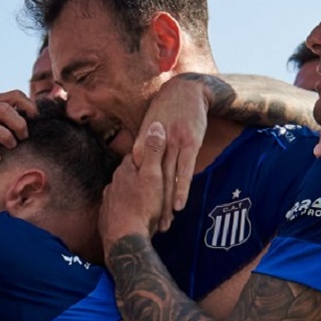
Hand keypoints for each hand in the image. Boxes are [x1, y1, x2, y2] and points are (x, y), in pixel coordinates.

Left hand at [100, 122, 168, 250]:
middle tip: (160, 190)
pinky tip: (137, 218)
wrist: (125, 239)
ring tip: (151, 207)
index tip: (161, 164)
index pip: (138, 156)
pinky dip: (128, 212)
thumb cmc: (143, 206)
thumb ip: (154, 150)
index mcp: (125, 169)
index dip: (151, 159)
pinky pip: (120, 211)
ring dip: (136, 198)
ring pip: (125, 194)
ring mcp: (108, 200)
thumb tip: (155, 124)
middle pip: (131, 176)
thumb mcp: (154, 175)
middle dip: (144, 180)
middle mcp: (113, 182)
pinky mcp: (106, 217)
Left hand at [134, 77, 207, 223]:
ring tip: (166, 225)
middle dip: (152, 209)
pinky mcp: (188, 144)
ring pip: (166, 182)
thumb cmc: (165, 112)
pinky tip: (180, 206)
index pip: (137, 180)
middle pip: (151, 185)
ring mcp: (171, 145)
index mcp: (139, 146)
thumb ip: (142, 152)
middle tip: (152, 230)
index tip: (138, 219)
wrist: (183, 89)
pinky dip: (181, 189)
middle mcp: (152, 148)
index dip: (138, 200)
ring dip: (166, 205)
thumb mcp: (148, 131)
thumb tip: (132, 172)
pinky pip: (184, 171)